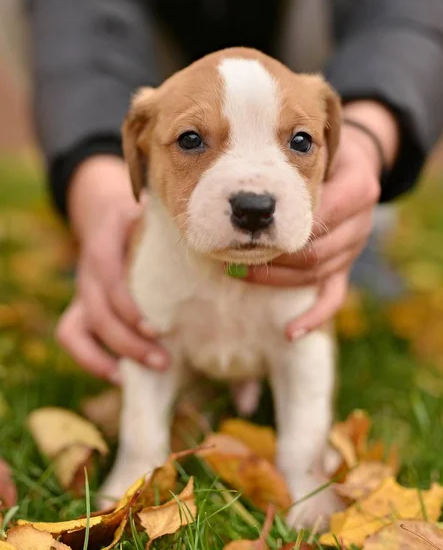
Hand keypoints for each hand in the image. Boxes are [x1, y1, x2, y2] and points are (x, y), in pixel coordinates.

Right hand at [56, 156, 168, 383]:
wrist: (107, 215)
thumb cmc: (141, 217)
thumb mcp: (152, 212)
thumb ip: (175, 225)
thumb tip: (224, 244)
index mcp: (105, 241)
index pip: (108, 276)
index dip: (128, 307)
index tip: (157, 330)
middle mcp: (88, 270)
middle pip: (97, 312)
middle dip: (128, 343)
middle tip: (163, 362)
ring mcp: (81, 291)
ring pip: (73, 330)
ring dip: (103, 359)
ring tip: (134, 378)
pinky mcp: (80, 308)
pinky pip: (71, 337)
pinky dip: (91, 360)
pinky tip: (120, 377)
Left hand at [245, 101, 398, 338]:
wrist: (354, 163)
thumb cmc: (324, 152)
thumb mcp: (317, 141)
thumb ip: (293, 152)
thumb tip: (242, 168)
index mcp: (357, 189)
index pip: (319, 215)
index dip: (281, 226)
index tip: (242, 227)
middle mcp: (360, 222)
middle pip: (314, 251)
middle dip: (270, 256)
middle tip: (230, 252)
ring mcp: (353, 248)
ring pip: (317, 274)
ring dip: (276, 278)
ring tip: (237, 274)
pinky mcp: (345, 266)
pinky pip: (333, 298)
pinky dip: (313, 317)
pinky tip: (290, 331)